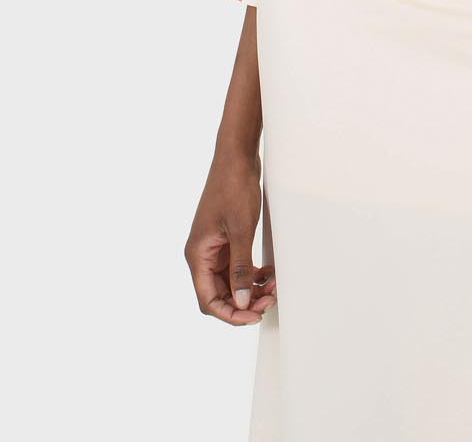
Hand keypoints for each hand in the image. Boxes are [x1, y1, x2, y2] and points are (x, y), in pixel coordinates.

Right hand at [184, 149, 276, 325]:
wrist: (236, 156)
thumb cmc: (234, 187)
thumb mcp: (240, 229)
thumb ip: (241, 268)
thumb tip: (242, 302)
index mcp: (198, 255)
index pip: (208, 300)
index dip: (230, 314)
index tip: (254, 316)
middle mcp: (202, 254)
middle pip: (219, 294)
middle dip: (244, 302)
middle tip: (270, 300)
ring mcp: (214, 247)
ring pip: (230, 282)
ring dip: (251, 289)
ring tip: (274, 287)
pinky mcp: (226, 239)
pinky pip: (237, 267)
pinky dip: (252, 274)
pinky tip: (269, 274)